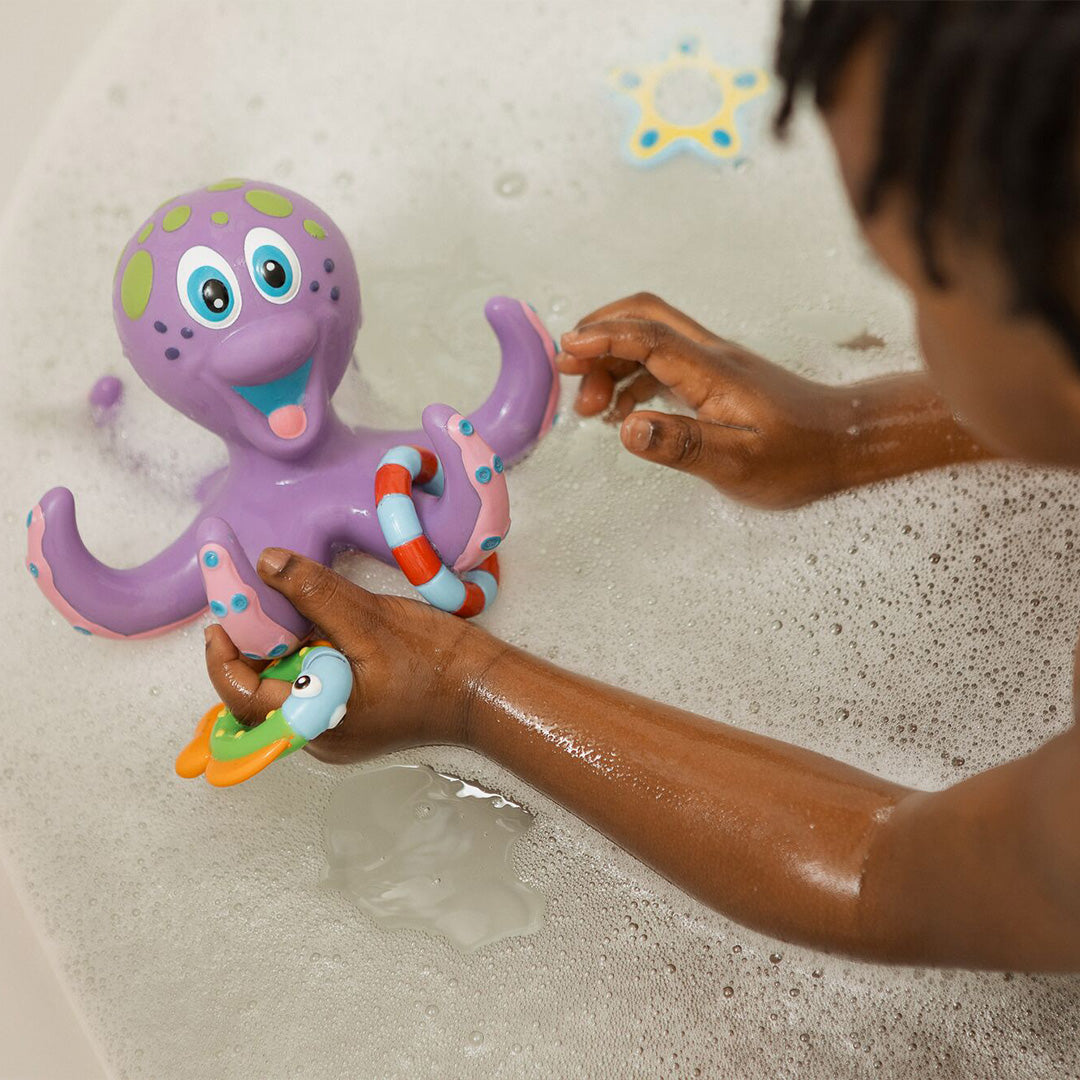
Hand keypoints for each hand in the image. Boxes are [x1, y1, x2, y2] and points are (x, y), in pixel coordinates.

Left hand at [203, 548, 494, 762]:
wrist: (487, 689)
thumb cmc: (436, 663)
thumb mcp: (370, 619)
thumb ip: (315, 592)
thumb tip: (266, 561)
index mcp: (315, 724)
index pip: (243, 700)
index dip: (222, 659)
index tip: (220, 620)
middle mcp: (319, 736)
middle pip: (258, 698)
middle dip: (250, 652)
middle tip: (248, 608)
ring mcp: (337, 730)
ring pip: (284, 693)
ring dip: (277, 654)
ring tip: (282, 613)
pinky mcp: (354, 717)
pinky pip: (311, 691)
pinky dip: (304, 660)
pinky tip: (317, 630)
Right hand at [559, 293, 845, 508]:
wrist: (848, 442)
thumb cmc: (799, 457)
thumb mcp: (739, 463)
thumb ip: (682, 445)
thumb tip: (627, 428)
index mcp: (713, 372)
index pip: (648, 337)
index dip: (602, 339)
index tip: (564, 352)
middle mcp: (712, 356)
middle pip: (645, 317)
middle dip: (598, 336)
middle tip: (568, 375)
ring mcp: (715, 364)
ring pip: (651, 338)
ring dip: (613, 361)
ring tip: (591, 409)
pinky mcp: (717, 378)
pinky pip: (663, 360)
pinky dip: (632, 377)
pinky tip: (622, 412)